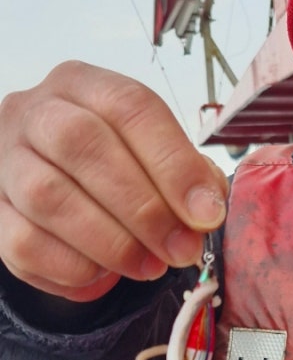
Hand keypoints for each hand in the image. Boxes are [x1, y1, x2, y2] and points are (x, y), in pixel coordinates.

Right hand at [0, 62, 228, 301]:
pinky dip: (72, 267)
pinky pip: (24, 243)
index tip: (206, 213)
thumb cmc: (113, 166)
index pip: (129, 106)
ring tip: (149, 266)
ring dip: (110, 242)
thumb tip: (204, 212)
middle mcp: (34, 112)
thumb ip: (186, 176)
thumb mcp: (152, 154)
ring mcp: (5, 160)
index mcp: (83, 84)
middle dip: (143, 207)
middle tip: (180, 250)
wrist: (53, 185)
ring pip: (48, 196)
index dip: (173, 163)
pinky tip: (103, 274)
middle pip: (83, 145)